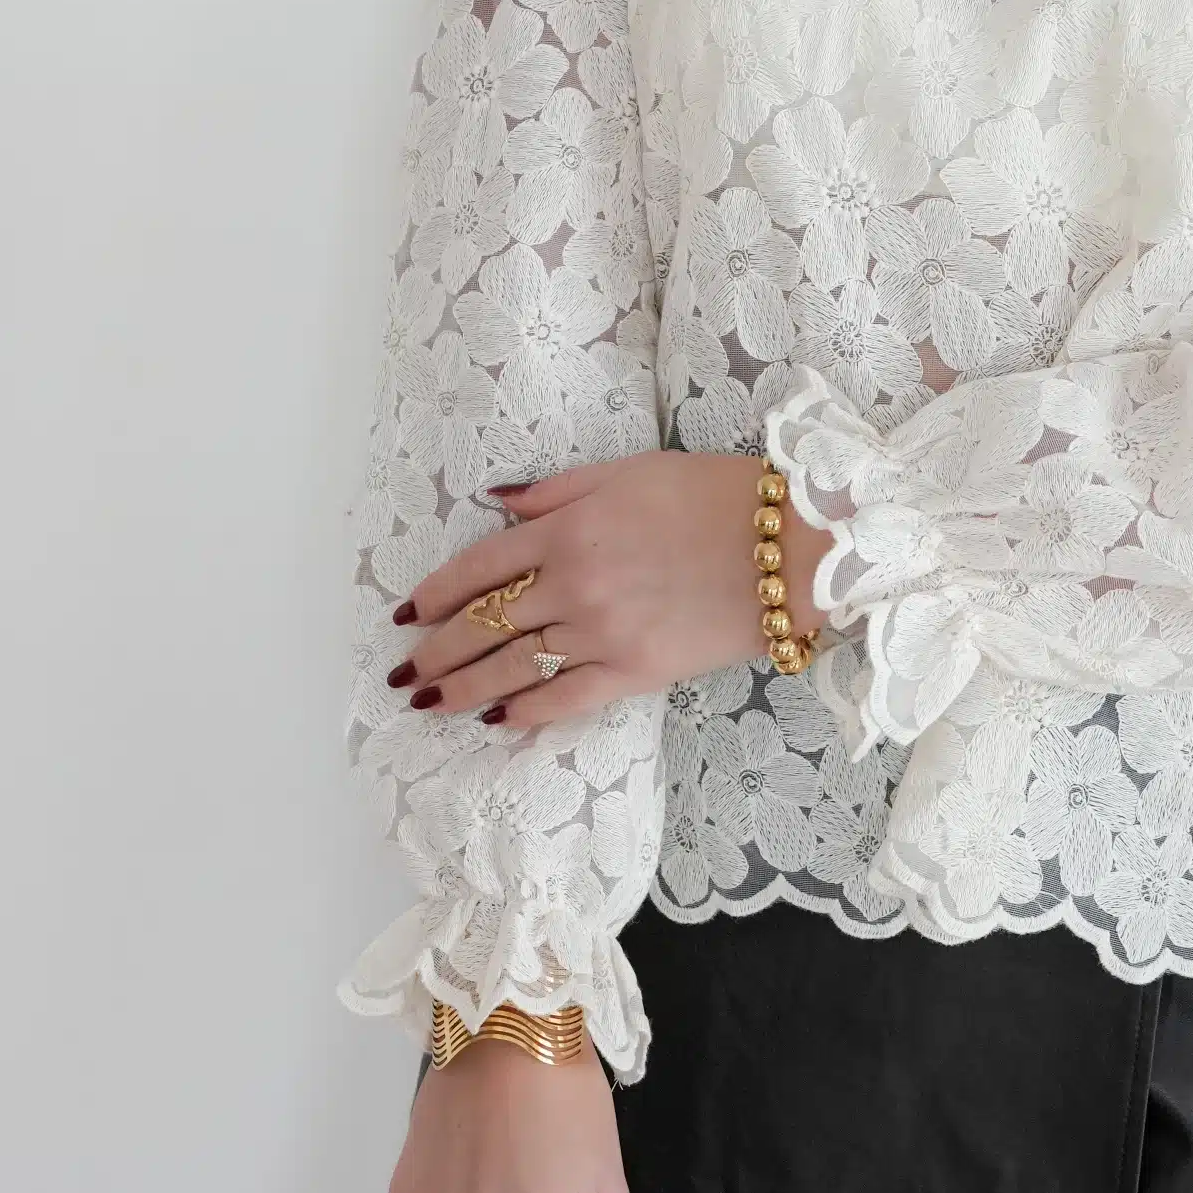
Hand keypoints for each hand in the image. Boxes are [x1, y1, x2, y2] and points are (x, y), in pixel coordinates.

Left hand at [385, 449, 838, 734]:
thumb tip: (496, 501)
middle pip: (483, 624)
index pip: (478, 567)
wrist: (788, 545)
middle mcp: (572, 583)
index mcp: (566, 529)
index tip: (408, 614)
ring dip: (463, 689)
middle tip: (405, 672)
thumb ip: (556, 491)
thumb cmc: (715, 496)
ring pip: (512, 667)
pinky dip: (525, 713)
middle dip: (436, 651)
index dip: (435, 593)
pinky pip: (565, 699)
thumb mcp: (628, 471)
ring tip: (431, 704)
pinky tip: (498, 721)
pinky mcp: (635, 671)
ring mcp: (601, 631)